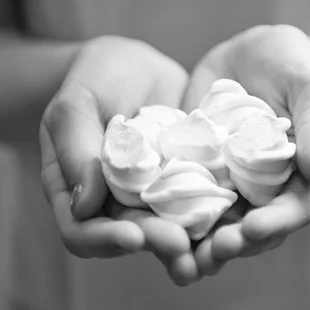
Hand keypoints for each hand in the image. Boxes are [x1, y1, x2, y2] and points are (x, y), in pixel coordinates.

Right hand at [39, 36, 198, 285]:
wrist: (135, 64)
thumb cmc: (95, 78)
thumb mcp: (76, 104)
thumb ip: (74, 150)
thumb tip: (83, 206)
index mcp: (75, 191)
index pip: (81, 231)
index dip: (105, 240)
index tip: (134, 235)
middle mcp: (113, 202)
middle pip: (131, 235)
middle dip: (155, 241)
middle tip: (180, 242)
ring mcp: (151, 195)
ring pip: (168, 228)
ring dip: (189, 242)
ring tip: (211, 245)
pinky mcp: (184, 182)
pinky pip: (199, 201)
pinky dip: (215, 212)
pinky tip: (235, 213)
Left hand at [184, 25, 309, 274]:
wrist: (252, 58)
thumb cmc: (294, 67)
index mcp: (298, 178)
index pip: (292, 210)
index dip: (275, 224)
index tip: (252, 229)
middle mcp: (262, 191)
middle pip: (249, 228)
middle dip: (231, 244)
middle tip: (211, 253)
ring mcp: (226, 184)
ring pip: (213, 223)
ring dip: (196, 244)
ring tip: (176, 255)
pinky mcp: (194, 171)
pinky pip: (179, 195)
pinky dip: (165, 214)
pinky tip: (146, 224)